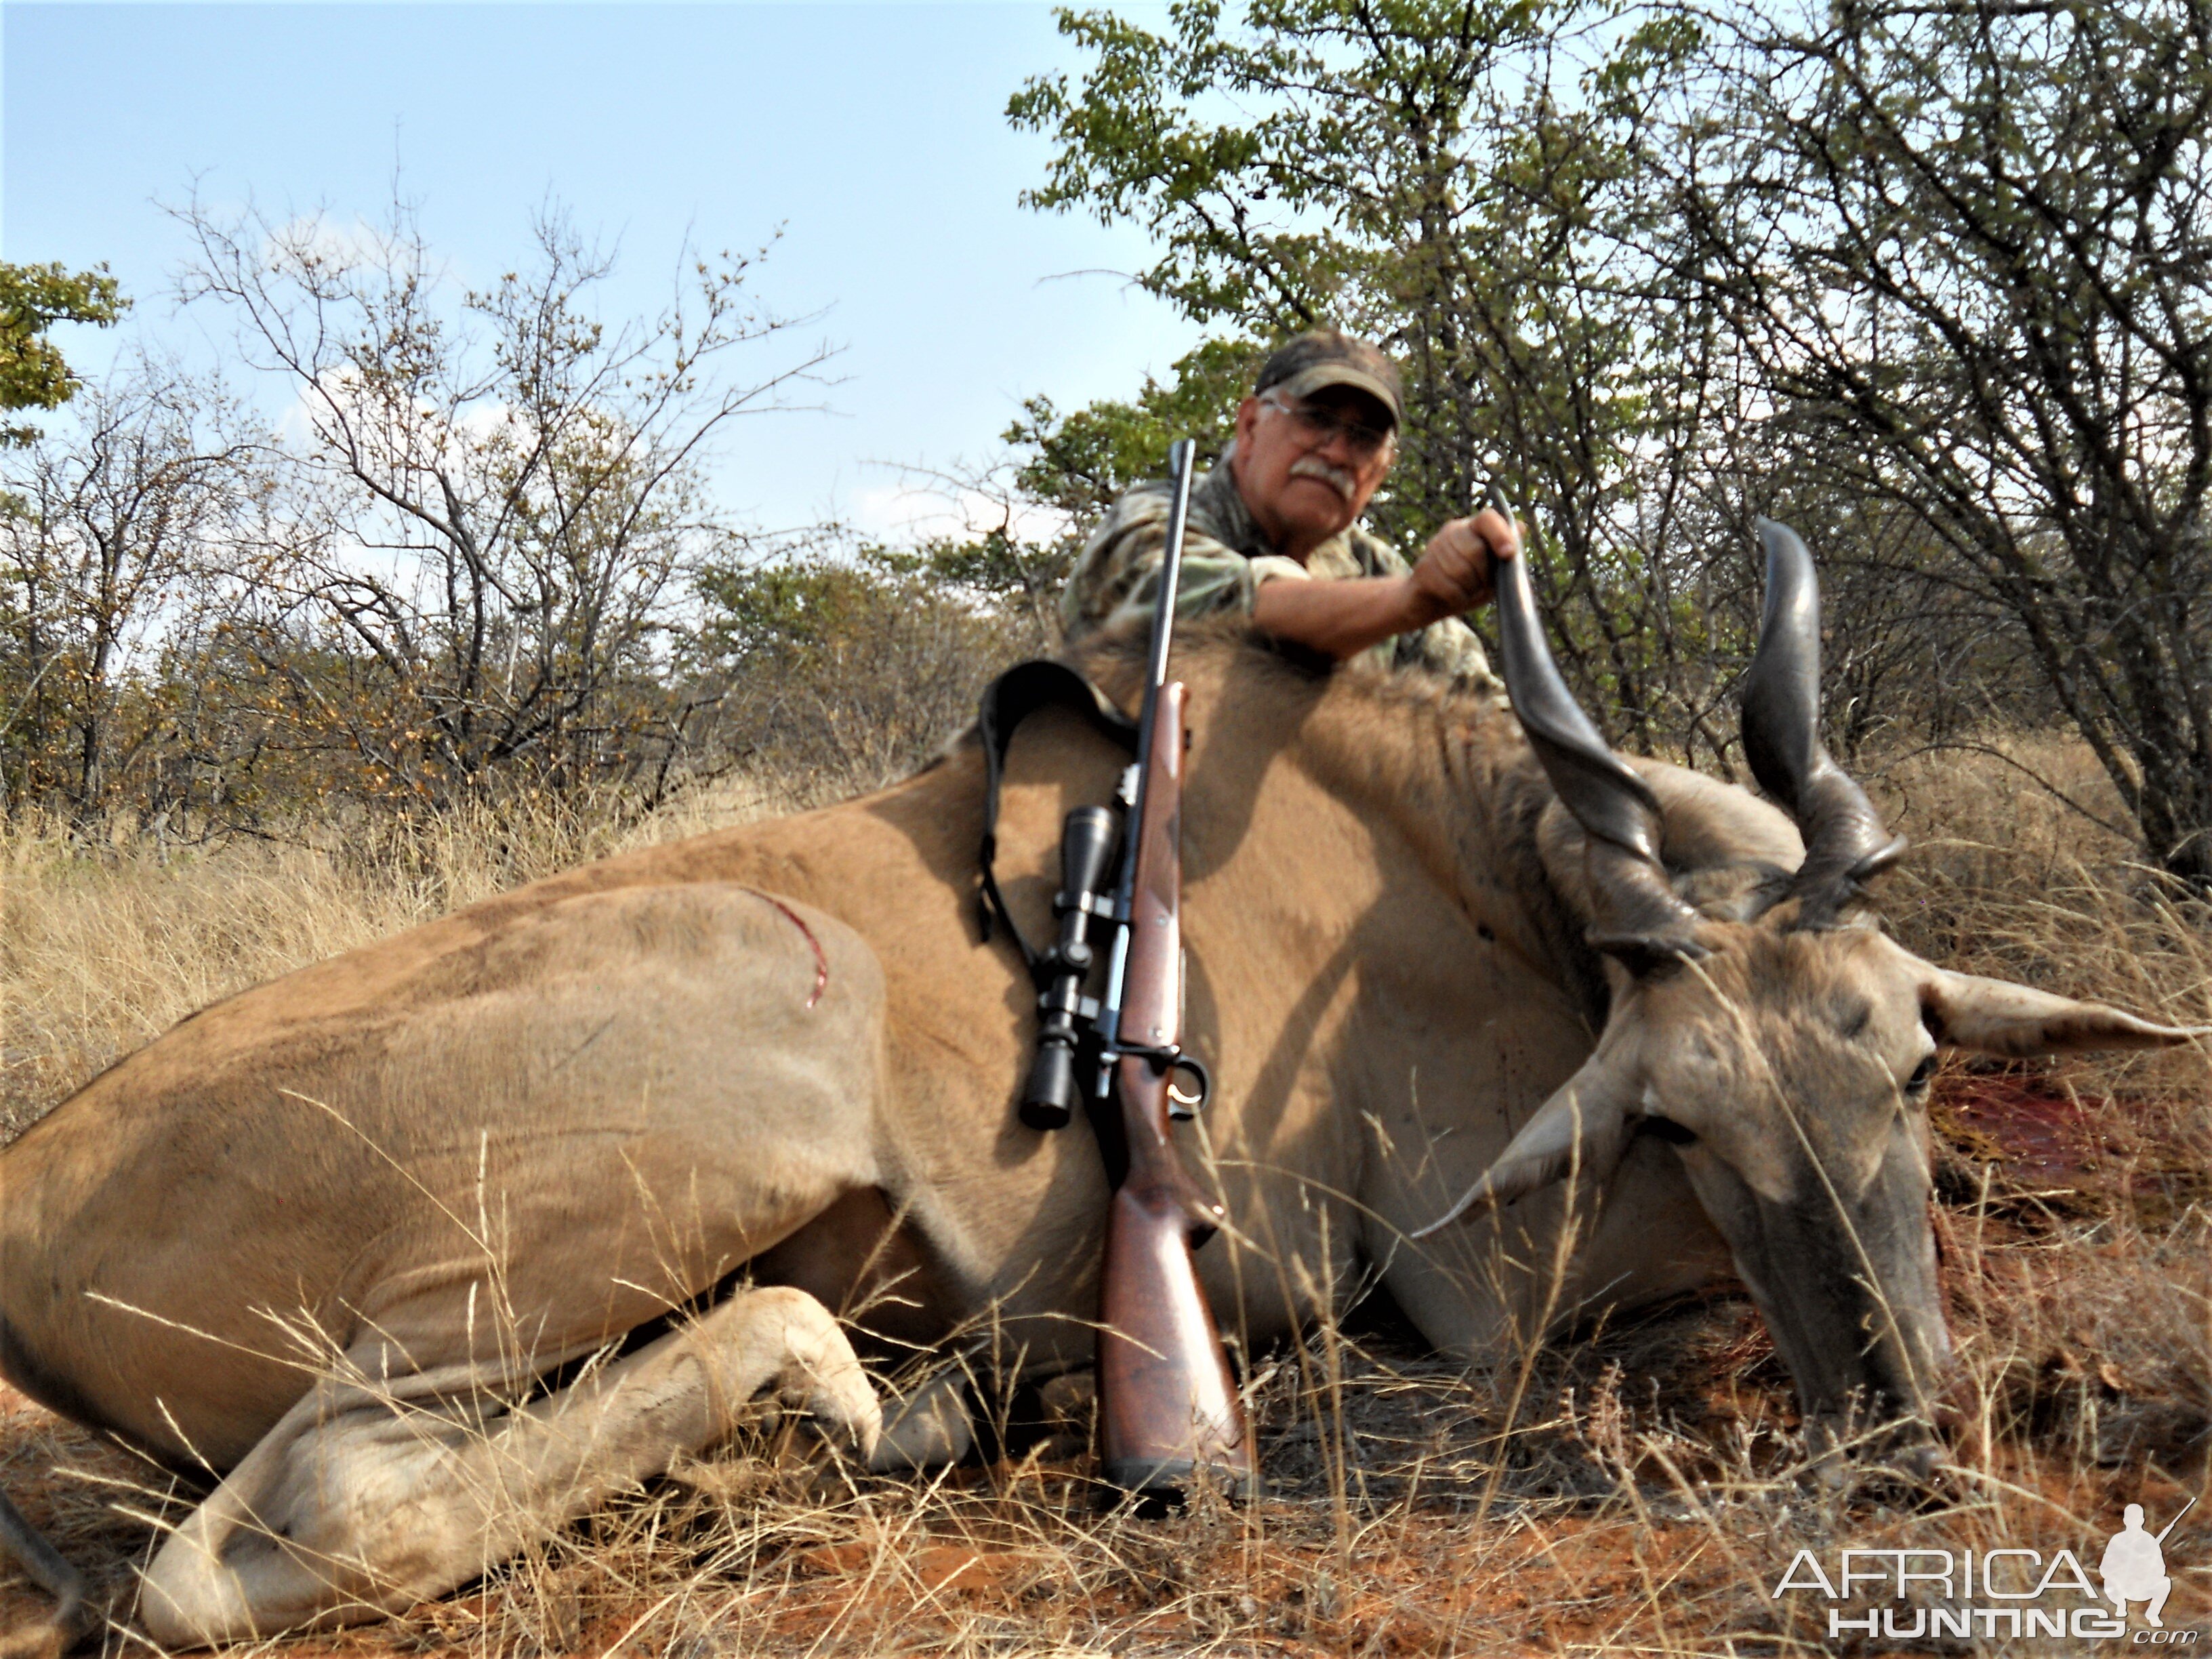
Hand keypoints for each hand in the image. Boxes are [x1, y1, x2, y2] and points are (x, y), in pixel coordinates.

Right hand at [1410, 507, 1519, 621]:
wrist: (1430, 603)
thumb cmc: (1469, 586)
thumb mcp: (1493, 571)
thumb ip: (1505, 553)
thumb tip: (1521, 528)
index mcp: (1473, 528)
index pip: (1487, 519)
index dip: (1500, 535)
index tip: (1509, 554)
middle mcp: (1452, 532)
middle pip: (1475, 549)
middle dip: (1483, 574)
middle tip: (1481, 585)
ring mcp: (1435, 548)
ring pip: (1460, 570)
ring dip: (1470, 588)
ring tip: (1469, 591)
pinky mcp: (1423, 569)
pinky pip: (1448, 586)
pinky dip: (1458, 598)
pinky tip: (1456, 597)